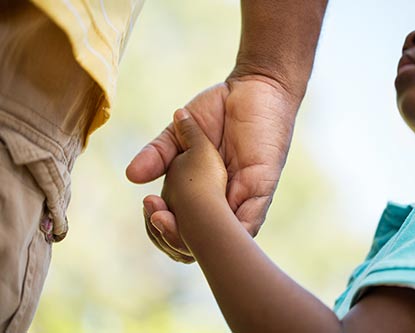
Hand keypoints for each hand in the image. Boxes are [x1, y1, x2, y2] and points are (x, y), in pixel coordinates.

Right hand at [126, 76, 300, 262]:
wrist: (254, 84)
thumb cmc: (220, 109)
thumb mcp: (181, 131)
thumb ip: (159, 153)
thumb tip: (131, 176)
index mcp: (204, 191)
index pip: (182, 225)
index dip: (164, 226)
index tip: (148, 208)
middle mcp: (224, 200)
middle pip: (201, 240)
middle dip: (176, 237)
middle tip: (157, 218)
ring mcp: (244, 196)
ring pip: (225, 238)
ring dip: (198, 237)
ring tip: (173, 224)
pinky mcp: (263, 186)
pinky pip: (252, 219)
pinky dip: (235, 230)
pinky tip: (217, 234)